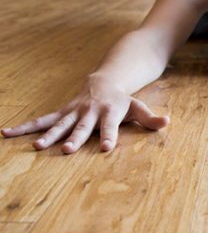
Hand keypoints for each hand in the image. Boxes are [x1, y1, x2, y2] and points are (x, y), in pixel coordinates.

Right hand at [1, 80, 169, 153]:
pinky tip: (7, 133)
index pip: (110, 127)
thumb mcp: (139, 108)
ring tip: (36, 146)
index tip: (105, 149)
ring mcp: (73, 112)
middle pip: (81, 127)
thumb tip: (167, 122)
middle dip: (74, 138)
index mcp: (110, 112)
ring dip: (48, 135)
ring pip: (58, 124)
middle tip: (66, 150)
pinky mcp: (61, 113)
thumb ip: (151, 119)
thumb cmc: (124, 101)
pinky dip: (25, 126)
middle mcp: (89, 112)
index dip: (108, 137)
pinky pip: (42, 120)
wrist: (105, 82)